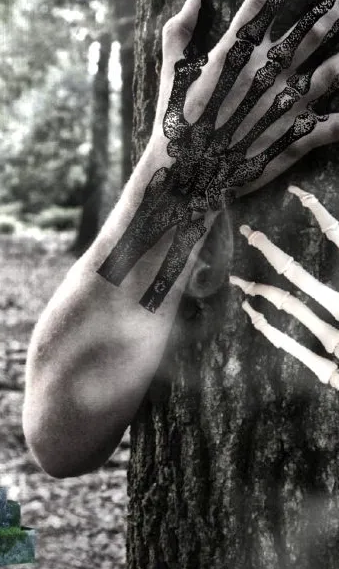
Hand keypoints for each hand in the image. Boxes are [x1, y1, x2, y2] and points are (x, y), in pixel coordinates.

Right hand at [98, 0, 338, 311]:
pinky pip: (337, 121)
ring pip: (332, 65)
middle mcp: (267, 70)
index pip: (265, 2)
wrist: (185, 177)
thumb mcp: (168, 74)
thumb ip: (178, 33)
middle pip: (309, 28)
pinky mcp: (298, 134)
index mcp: (236, 52)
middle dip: (331, 7)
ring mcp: (287, 102)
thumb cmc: (175, 123)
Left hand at [230, 186, 338, 390]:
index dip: (319, 214)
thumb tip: (338, 231)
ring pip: (292, 307)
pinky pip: (294, 347)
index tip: (300, 195)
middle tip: (249, 233)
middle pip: (301, 275)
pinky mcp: (334, 372)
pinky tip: (252, 313)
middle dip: (271, 252)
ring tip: (239, 277)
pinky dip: (270, 328)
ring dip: (262, 289)